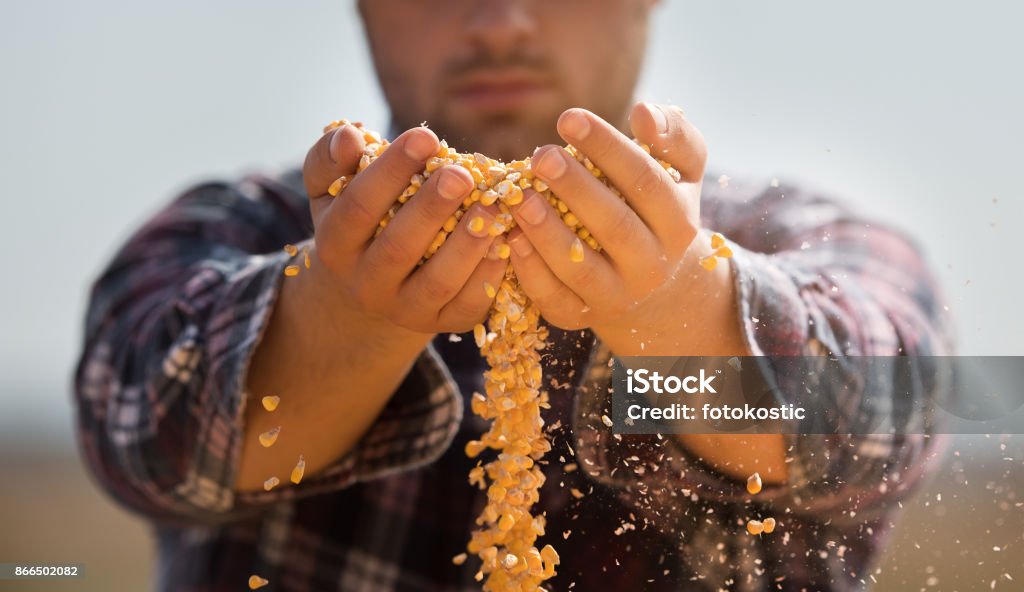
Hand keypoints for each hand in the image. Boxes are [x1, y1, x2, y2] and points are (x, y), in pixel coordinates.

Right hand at [303, 123, 506, 333]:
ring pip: (437, 282)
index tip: (426, 136)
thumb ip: (331, 158)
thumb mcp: (332, 188)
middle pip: (398, 248)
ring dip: (467, 244)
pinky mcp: (442, 323)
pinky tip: (506, 241)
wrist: (369, 285)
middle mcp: (365, 283)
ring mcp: (404, 309)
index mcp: (335, 244)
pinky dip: (489, 275)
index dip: (391, 171)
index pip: (359, 207)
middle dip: (432, 208)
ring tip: (492, 207)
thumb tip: (348, 134)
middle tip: (462, 174)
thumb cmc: (358, 217)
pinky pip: (467, 306)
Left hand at [507, 103, 711, 343]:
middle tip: (540, 155)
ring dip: (546, 231)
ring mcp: (616, 296)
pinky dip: (529, 270)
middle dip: (575, 188)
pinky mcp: (580, 317)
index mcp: (678, 223)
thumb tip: (642, 112)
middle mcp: (652, 265)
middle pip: (613, 226)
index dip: (606, 148)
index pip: (644, 181)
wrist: (655, 286)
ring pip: (580, 267)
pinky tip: (509, 237)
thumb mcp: (681, 172)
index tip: (569, 117)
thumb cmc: (658, 209)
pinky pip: (552, 297)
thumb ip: (672, 135)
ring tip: (519, 196)